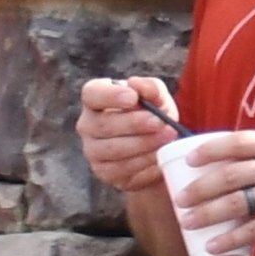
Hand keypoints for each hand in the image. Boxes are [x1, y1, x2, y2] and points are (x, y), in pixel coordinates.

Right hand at [77, 75, 178, 194]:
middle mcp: (88, 125)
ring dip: (143, 144)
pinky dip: (144, 162)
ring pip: (113, 149)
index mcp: (96, 99)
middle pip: (103, 125)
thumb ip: (150, 87)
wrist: (157, 146)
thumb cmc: (153, 113)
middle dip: (134, 123)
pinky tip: (160, 155)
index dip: (110, 95)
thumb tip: (135, 83)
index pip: (92, 93)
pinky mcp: (104, 172)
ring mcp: (93, 151)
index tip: (133, 97)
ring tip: (166, 137)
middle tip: (160, 122)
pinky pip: (121, 169)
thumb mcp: (158, 97)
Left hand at [159, 127, 254, 254]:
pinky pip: (252, 229)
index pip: (238, 141)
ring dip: (207, 213)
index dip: (210, 149)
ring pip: (235, 202)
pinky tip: (213, 245)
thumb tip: (230, 165)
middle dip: (200, 187)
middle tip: (180, 199)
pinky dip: (229, 238)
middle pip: (230, 174)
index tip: (190, 159)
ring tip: (187, 222)